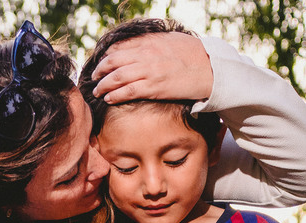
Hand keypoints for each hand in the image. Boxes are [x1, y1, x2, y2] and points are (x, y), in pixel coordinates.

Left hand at [90, 32, 213, 105]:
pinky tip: (108, 99)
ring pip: (116, 78)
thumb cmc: (192, 54)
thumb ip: (151, 42)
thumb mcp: (170, 40)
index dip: (106, 57)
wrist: (211, 69)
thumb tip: (136, 45)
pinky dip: (114, 95)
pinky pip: (127, 92)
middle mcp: (146, 55)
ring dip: (102, 86)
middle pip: (113, 62)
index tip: (101, 63)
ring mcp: (149, 72)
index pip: (119, 48)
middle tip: (94, 78)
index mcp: (150, 43)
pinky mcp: (154, 88)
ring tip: (97, 91)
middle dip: (99, 71)